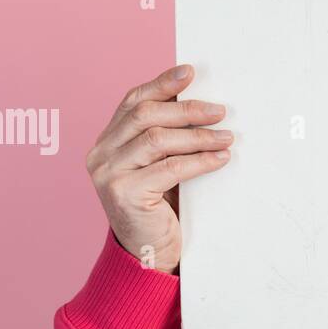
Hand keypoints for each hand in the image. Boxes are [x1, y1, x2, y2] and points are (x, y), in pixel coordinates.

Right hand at [85, 65, 232, 273]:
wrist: (147, 256)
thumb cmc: (159, 210)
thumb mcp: (158, 168)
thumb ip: (165, 140)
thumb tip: (201, 106)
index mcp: (106, 142)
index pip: (133, 102)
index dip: (162, 84)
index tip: (190, 72)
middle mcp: (101, 155)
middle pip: (145, 116)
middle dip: (186, 109)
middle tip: (220, 112)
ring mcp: (109, 174)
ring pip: (157, 140)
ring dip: (198, 136)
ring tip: (226, 137)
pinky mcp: (125, 194)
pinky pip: (169, 168)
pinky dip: (199, 161)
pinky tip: (220, 159)